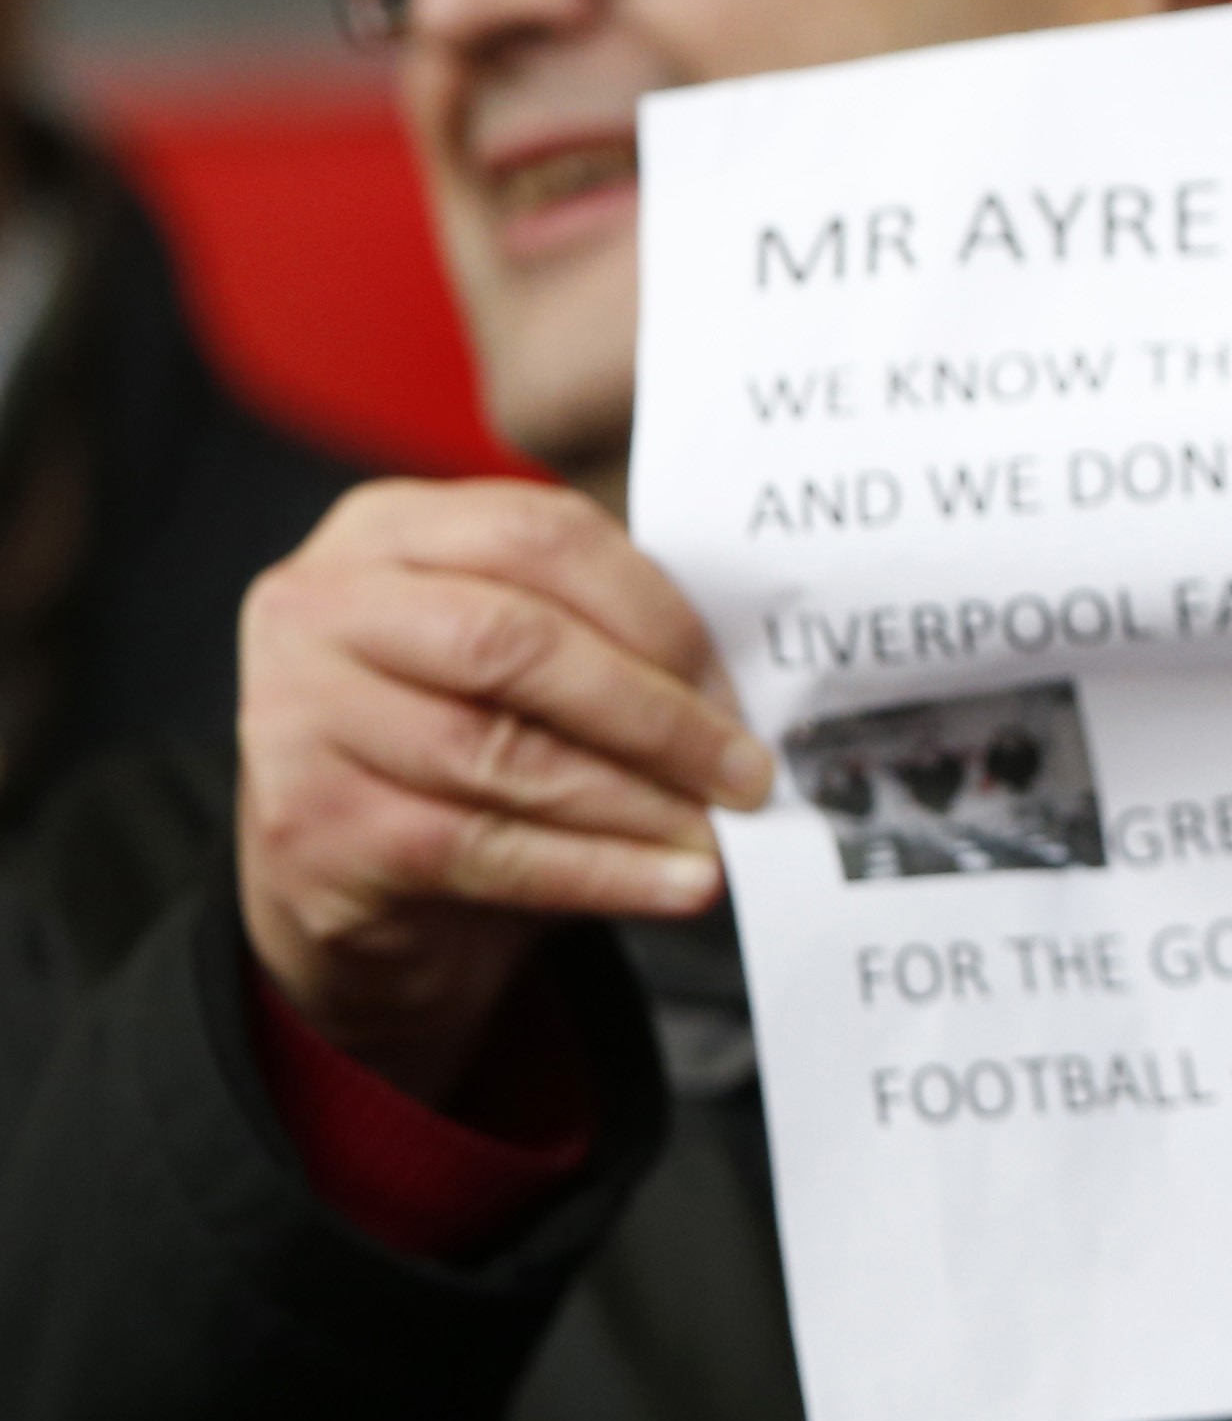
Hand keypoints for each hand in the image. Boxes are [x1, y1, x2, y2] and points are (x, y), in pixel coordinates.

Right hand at [236, 479, 773, 1102]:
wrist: (351, 890)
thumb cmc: (460, 745)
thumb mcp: (518, 662)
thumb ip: (602, 636)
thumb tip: (743, 684)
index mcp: (387, 530)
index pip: (542, 537)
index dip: (657, 613)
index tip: (738, 683)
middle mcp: (320, 607)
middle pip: (516, 641)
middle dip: (654, 712)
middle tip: (745, 769)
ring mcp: (297, 715)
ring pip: (502, 752)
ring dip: (637, 801)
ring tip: (718, 831)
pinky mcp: (309, 825)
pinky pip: (483, 848)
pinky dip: (599, 870)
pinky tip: (677, 882)